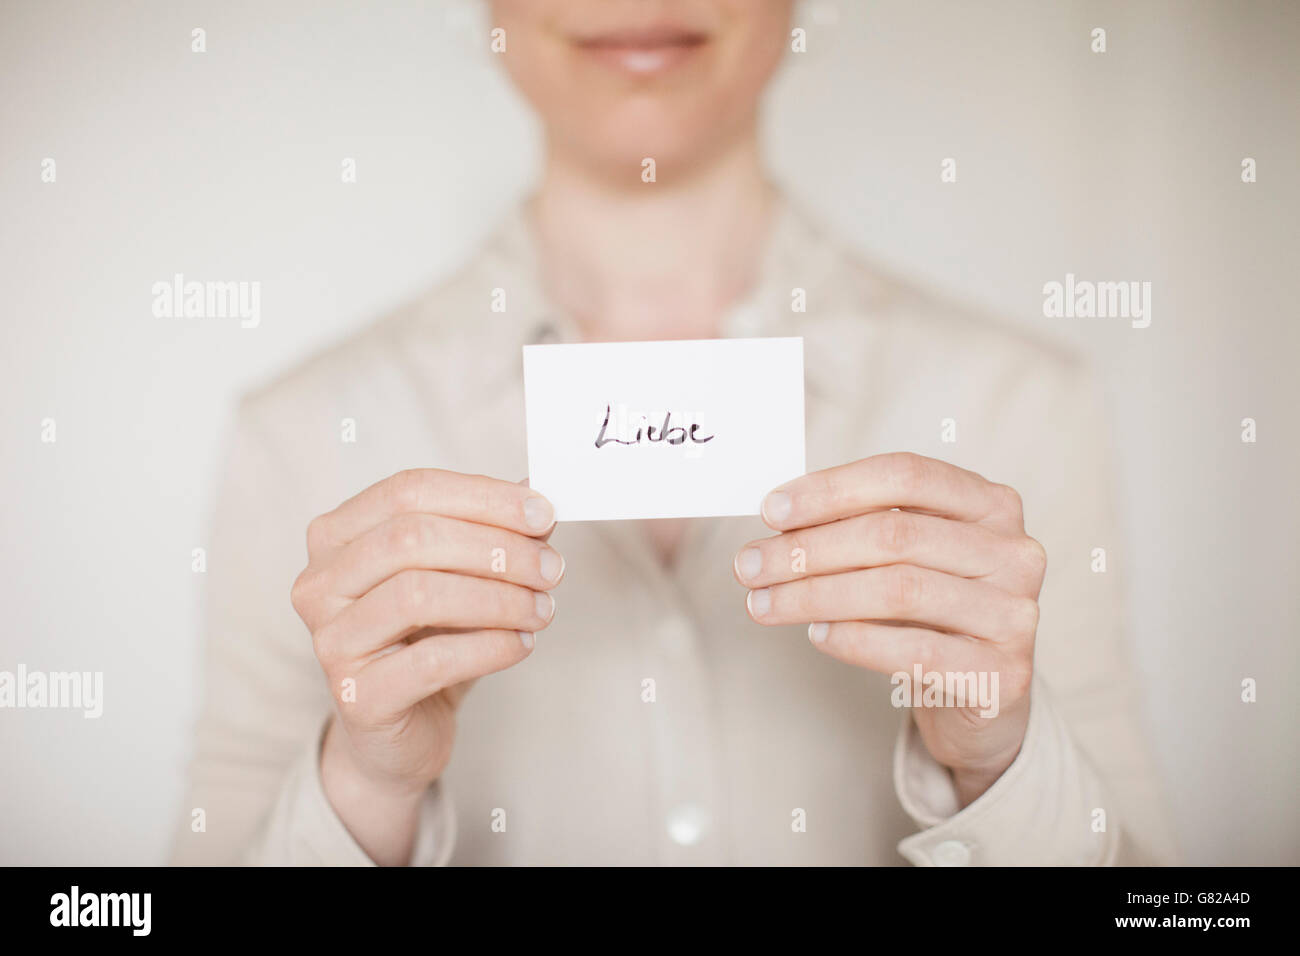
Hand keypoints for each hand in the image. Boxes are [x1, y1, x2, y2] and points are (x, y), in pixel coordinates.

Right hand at [290, 469, 562, 863]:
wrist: (402, 731)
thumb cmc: (427, 641)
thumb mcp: (460, 576)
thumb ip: (492, 531)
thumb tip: (537, 493)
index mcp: (337, 536)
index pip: (409, 491)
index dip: (483, 496)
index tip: (544, 512)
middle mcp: (320, 583)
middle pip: (411, 538)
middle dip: (495, 548)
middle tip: (551, 567)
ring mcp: (331, 641)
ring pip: (418, 595)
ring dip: (498, 598)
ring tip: (542, 608)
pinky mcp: (355, 697)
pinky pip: (432, 660)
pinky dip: (490, 647)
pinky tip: (521, 644)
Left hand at [734, 452, 1044, 806]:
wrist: (983, 696)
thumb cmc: (931, 612)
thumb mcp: (906, 558)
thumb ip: (859, 528)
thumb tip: (779, 518)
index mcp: (991, 504)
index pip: (906, 474)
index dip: (832, 488)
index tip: (770, 510)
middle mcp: (1014, 552)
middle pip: (895, 534)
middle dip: (809, 549)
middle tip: (749, 566)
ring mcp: (1015, 614)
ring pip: (899, 590)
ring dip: (816, 595)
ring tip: (765, 603)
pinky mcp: (1003, 675)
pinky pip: (914, 649)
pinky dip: (854, 639)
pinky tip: (816, 634)